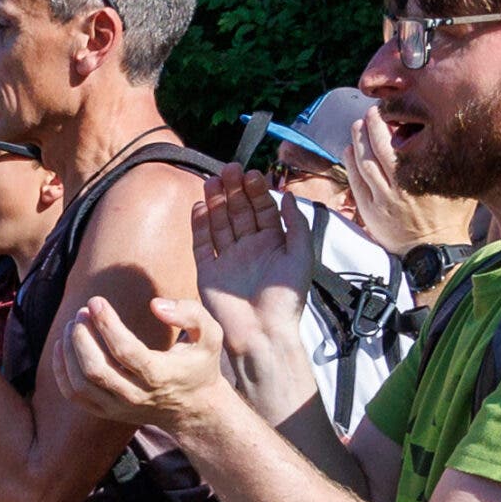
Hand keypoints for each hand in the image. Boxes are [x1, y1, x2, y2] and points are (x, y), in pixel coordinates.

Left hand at [55, 294, 230, 428]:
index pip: (126, 351)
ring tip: (73, 324)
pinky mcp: (105, 412)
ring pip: (81, 382)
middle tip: (81, 312)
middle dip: (82, 337)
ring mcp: (118, 407)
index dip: (107, 324)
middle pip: (97, 369)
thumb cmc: (199, 364)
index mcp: (161, 376)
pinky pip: (73, 394)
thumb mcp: (209, 336)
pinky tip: (63, 344)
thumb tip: (155, 304)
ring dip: (70, 351)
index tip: (96, 301)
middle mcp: (136, 395)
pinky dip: (61, 370)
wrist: (192, 408)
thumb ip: (191, 314)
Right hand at [191, 168, 311, 365]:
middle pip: (239, 212)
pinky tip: (199, 206)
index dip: (257, 191)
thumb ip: (295, 224)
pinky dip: (200, 225)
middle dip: (234, 190)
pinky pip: (202, 243)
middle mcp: (249, 248)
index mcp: (273, 243)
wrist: (263, 332)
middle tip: (228, 169)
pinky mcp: (208, 271)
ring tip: (212, 181)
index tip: (251, 174)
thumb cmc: (287, 298)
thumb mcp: (301, 255)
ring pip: (219, 223)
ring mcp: (227, 258)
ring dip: (216, 202)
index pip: (263, 209)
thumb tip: (288, 195)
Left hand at [343, 107, 479, 259]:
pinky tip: (349, 150)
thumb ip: (444, 164)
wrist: (431, 250)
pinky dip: (350, 164)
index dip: (389, 126)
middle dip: (372, 127)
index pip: (401, 144)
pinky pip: (356, 182)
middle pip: (379, 149)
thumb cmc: (448, 217)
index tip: (387, 112)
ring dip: (358, 142)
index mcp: (422, 177)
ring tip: (356, 126)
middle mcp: (400, 186)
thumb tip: (439, 139)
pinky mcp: (370, 211)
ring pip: (364, 164)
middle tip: (369, 113)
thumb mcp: (454, 187)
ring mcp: (382, 199)